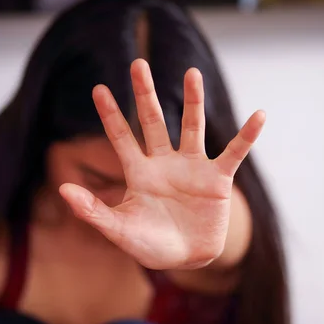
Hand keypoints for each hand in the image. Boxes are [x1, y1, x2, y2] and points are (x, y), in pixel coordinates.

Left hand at [59, 59, 264, 269]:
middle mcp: (165, 163)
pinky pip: (234, 152)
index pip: (122, 137)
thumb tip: (63, 189)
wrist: (187, 259)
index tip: (98, 89)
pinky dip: (247, 136)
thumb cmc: (151, 245)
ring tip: (192, 73)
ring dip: (193, 101)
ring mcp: (193, 168)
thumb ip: (93, 211)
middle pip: (154, 121)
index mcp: (140, 173)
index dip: (111, 115)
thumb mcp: (119, 230)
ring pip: (192, 127)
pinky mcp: (218, 179)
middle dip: (145, 94)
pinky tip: (259, 115)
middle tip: (138, 64)